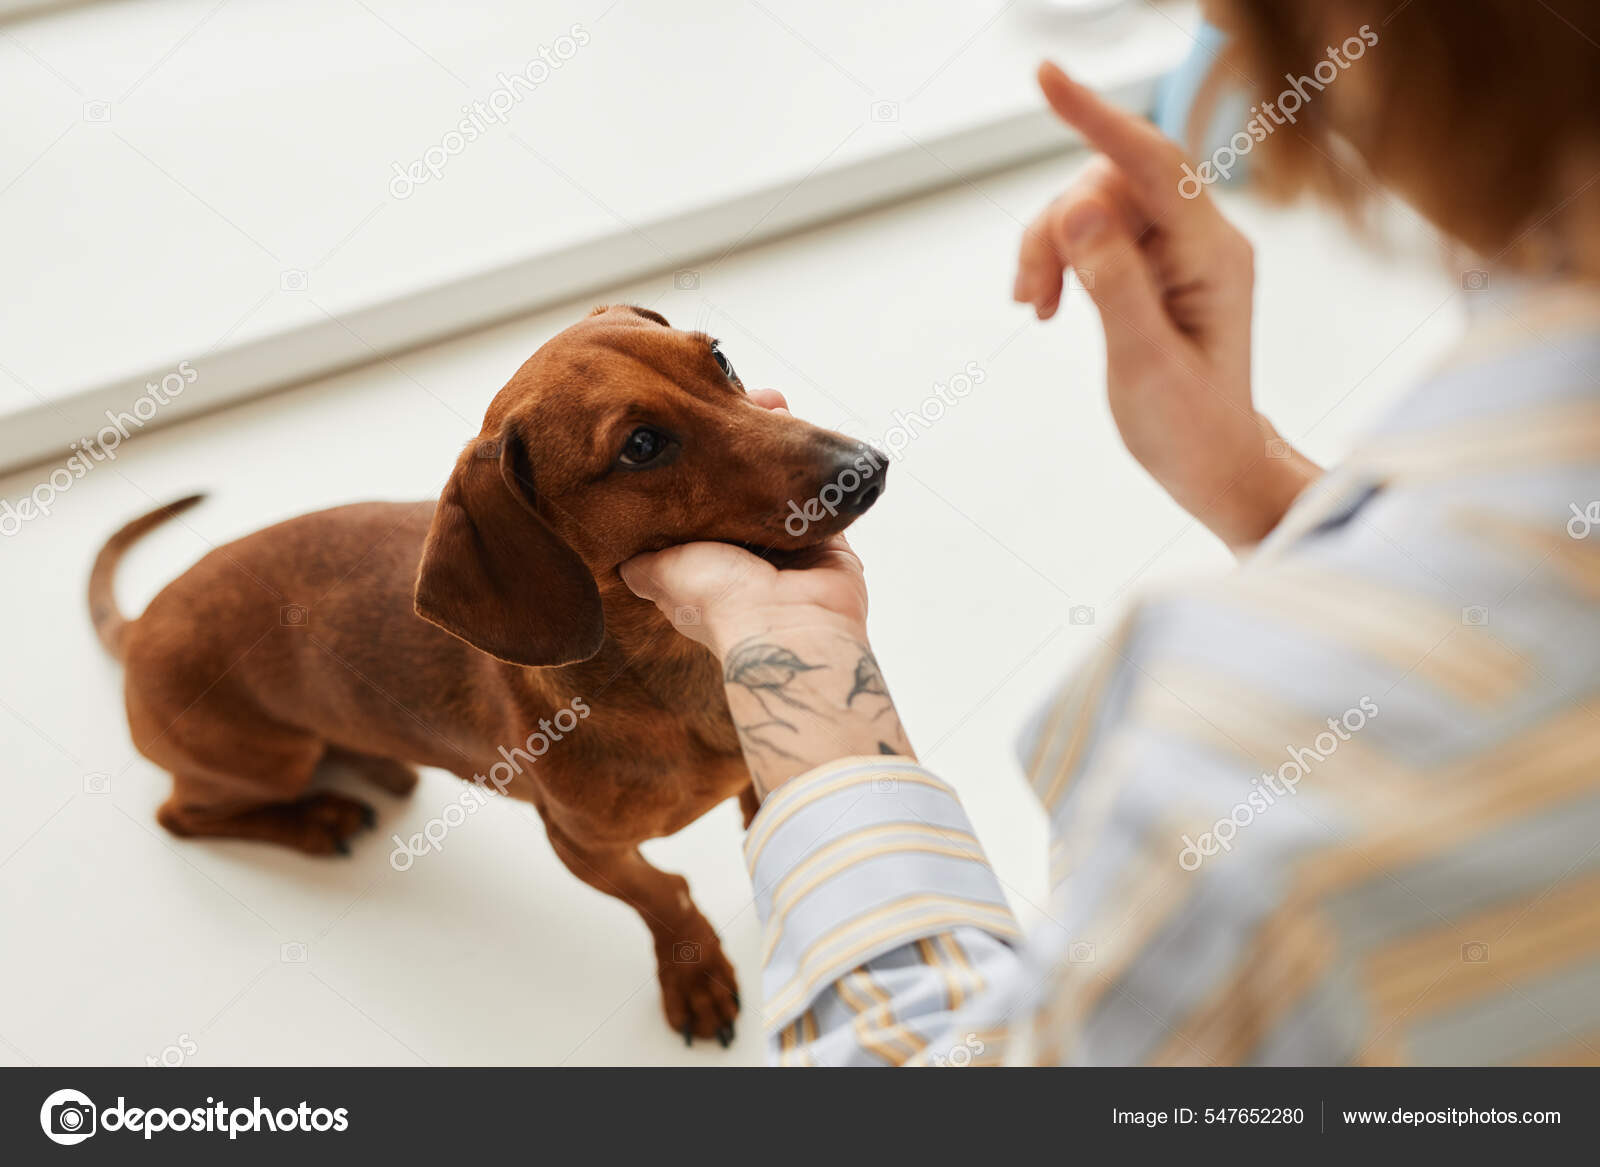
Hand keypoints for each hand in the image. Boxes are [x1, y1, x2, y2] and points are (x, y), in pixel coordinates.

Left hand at [621, 391, 912, 796]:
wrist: (786, 627)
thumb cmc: (719, 599)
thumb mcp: (660, 572)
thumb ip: (646, 561)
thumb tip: (621, 562)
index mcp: (704, 561)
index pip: (699, 498)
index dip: (697, 458)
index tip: (692, 423)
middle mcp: (745, 554)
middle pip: (744, 483)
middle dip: (743, 440)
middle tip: (741, 396)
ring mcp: (790, 547)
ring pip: (783, 482)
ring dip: (778, 441)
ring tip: (769, 399)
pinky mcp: (830, 542)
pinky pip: (825, 493)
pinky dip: (815, 462)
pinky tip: (803, 424)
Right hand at [1014, 62, 1318, 549]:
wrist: (1211, 462)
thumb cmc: (1188, 426)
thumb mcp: (1144, 363)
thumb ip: (1114, 283)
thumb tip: (1078, 208)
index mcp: (1212, 256)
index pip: (1152, 164)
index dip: (1097, 117)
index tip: (1047, 79)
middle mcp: (1200, 238)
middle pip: (1108, 183)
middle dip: (1054, 227)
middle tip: (1027, 296)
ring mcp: (1178, 248)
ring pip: (1092, 206)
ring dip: (1049, 247)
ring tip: (1032, 307)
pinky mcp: (1154, 262)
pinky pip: (1093, 232)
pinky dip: (1059, 259)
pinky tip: (1045, 304)